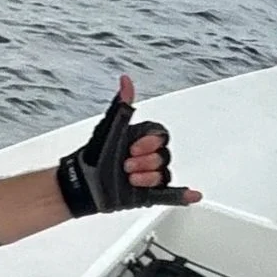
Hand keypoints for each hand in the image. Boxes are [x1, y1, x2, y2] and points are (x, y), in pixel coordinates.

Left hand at [56, 74, 202, 216]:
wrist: (81, 185)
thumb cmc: (93, 156)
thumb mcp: (109, 130)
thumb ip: (121, 106)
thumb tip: (125, 80)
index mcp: (140, 138)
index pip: (161, 135)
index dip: (150, 142)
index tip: (133, 147)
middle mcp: (146, 156)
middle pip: (164, 156)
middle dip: (146, 162)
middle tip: (126, 166)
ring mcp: (148, 176)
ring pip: (164, 174)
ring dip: (150, 177)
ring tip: (131, 179)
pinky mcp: (147, 194)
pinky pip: (171, 194)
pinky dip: (183, 196)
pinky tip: (194, 196)